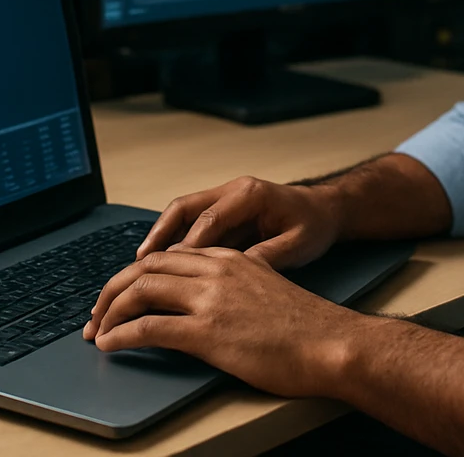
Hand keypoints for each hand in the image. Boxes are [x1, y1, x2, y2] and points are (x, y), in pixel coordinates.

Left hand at [81, 247, 366, 398]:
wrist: (332, 343)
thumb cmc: (306, 328)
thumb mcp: (264, 292)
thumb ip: (232, 289)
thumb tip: (204, 307)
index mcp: (229, 259)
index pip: (167, 255)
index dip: (136, 274)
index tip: (121, 294)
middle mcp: (216, 270)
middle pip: (145, 267)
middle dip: (112, 290)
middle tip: (95, 312)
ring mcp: (210, 299)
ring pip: (140, 291)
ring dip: (109, 311)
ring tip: (96, 330)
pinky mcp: (208, 331)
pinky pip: (149, 328)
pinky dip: (122, 335)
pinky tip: (111, 345)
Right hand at [133, 175, 341, 269]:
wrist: (324, 209)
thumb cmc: (314, 226)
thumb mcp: (299, 244)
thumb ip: (268, 256)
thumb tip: (237, 273)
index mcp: (251, 195)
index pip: (210, 218)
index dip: (189, 245)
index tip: (170, 270)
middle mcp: (232, 190)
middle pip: (184, 208)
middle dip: (159, 235)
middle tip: (139, 264)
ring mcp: (225, 197)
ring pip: (181, 213)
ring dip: (160, 237)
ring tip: (140, 265)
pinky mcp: (222, 210)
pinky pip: (190, 222)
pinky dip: (173, 240)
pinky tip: (162, 264)